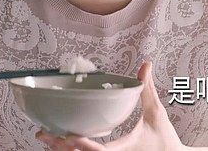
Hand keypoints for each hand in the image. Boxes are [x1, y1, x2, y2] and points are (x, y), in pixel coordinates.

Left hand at [37, 61, 184, 150]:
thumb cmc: (165, 140)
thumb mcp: (156, 113)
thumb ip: (147, 89)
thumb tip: (145, 65)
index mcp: (125, 150)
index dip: (84, 145)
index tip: (69, 136)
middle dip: (61, 147)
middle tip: (43, 133)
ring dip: (62, 150)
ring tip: (45, 136)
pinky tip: (60, 142)